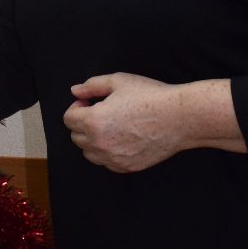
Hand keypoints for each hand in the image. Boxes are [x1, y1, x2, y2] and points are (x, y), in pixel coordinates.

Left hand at [63, 71, 184, 172]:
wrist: (179, 117)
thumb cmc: (150, 96)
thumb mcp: (118, 81)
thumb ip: (92, 86)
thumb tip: (75, 91)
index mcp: (93, 121)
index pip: (68, 119)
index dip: (77, 107)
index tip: (89, 102)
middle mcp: (99, 143)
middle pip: (76, 137)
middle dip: (83, 123)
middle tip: (101, 112)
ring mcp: (113, 158)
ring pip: (89, 153)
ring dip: (93, 140)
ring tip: (111, 126)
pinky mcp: (126, 167)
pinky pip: (106, 163)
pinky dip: (108, 152)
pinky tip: (122, 138)